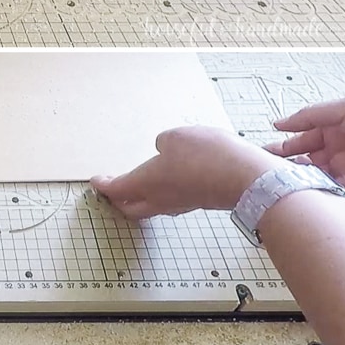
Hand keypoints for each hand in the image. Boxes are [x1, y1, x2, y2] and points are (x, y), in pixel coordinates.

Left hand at [91, 126, 281, 219]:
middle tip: (112, 189)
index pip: (116, 188)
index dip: (103, 184)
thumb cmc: (208, 157)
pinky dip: (164, 192)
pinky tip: (172, 178)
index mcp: (145, 182)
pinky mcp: (200, 201)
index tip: (95, 181)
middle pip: (130, 207)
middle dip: (118, 199)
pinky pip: (173, 200)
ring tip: (138, 183)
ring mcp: (182, 203)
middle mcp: (160, 198)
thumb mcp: (177, 137)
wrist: (249, 179)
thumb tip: (164, 150)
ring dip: (141, 197)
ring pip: (152, 206)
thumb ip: (164, 143)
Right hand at [264, 97, 344, 197]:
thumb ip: (311, 114)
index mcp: (334, 134)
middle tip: (277, 175)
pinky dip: (327, 200)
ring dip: (306, 186)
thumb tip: (280, 123)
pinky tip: (322, 194)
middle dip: (290, 171)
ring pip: (316, 184)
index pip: (299, 144)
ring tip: (301, 185)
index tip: (263, 155)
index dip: (281, 149)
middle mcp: (339, 155)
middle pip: (305, 166)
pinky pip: (336, 199)